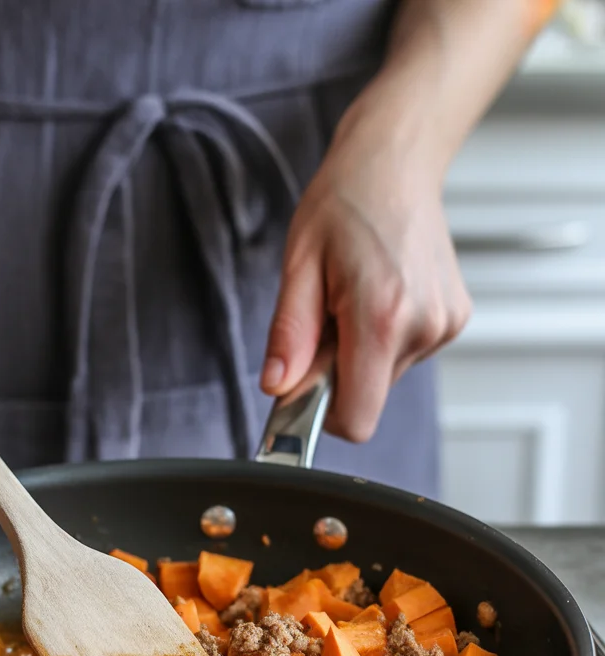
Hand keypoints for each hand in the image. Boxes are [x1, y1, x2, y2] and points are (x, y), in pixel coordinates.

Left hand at [261, 124, 470, 442]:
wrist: (396, 162)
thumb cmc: (344, 203)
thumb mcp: (298, 266)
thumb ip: (288, 336)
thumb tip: (277, 387)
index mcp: (381, 317)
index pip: (357, 419)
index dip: (323, 414)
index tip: (304, 386)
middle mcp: (423, 325)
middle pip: (367, 397)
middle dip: (337, 371)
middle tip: (327, 317)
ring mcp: (444, 324)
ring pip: (384, 377)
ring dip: (360, 351)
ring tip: (354, 297)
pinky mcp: (453, 320)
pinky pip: (404, 355)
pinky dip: (383, 338)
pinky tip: (379, 293)